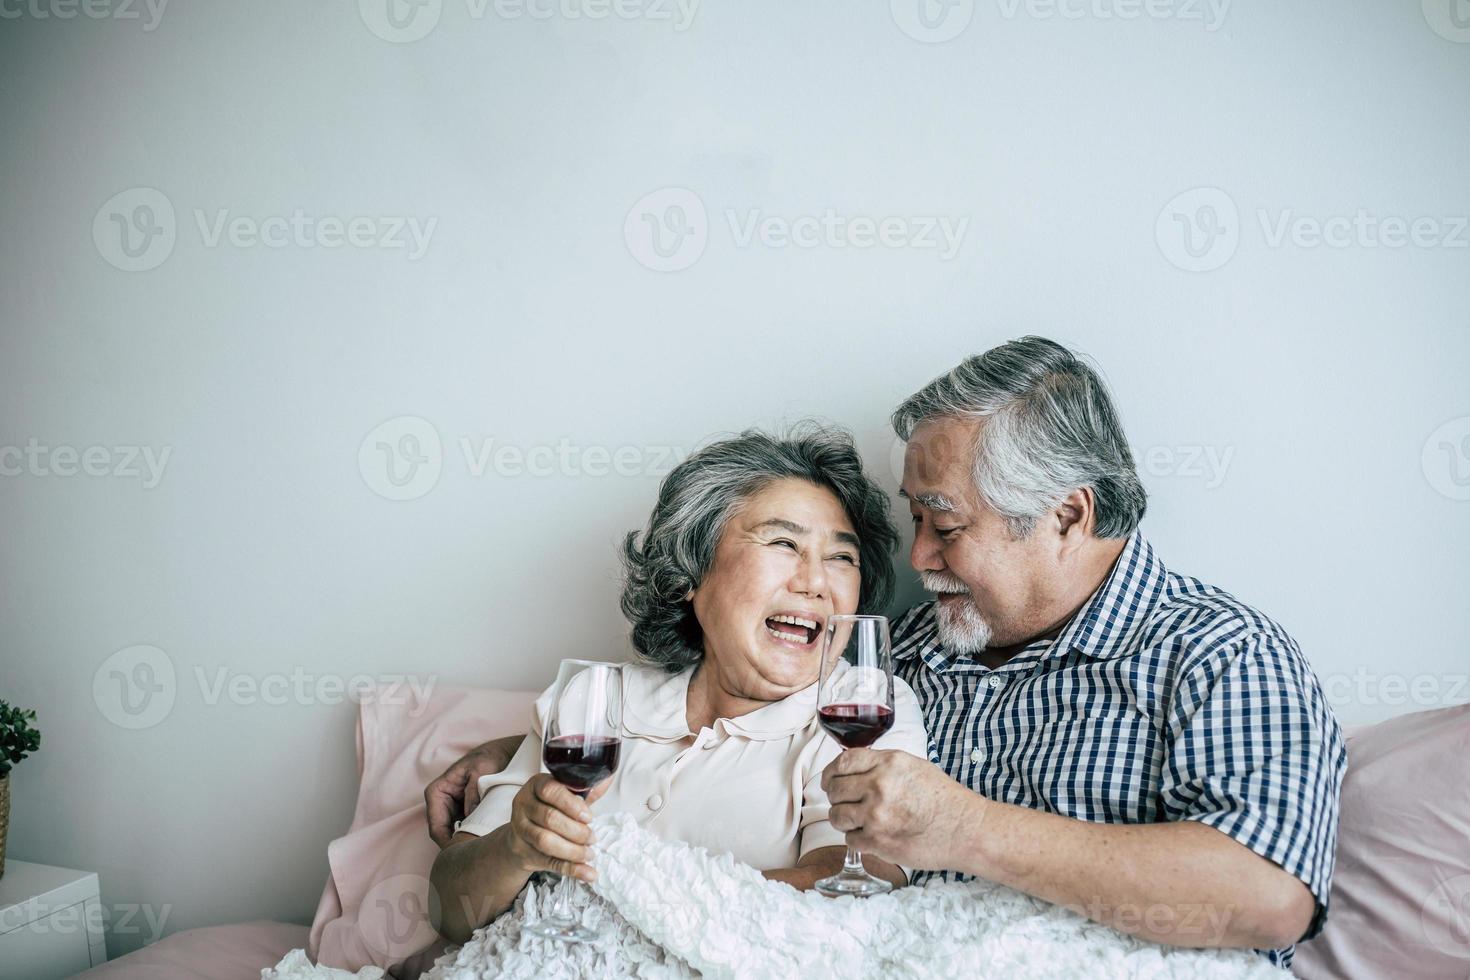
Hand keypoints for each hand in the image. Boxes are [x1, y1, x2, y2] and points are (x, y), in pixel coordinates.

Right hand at [425, 735, 522, 846]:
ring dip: (465, 841)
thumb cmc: (488, 759)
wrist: (501, 753)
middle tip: (475, 855)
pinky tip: (485, 840)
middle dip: (457, 845)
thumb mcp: (481, 772)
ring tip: (482, 849)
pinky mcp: (463, 812)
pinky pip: (464, 829)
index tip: (462, 853)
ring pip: (453, 834)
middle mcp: (440, 802)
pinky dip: (472, 835)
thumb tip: (470, 817)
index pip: (436, 826)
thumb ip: (473, 793)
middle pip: (443, 833)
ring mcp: (451, 808)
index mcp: (437, 791)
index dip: (447, 843)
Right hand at [505, 774, 610, 882]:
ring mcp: (519, 829)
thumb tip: (606, 780)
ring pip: (545, 841)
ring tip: (589, 853)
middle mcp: (523, 805)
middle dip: (576, 831)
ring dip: (573, 851)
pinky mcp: (522, 852)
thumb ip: (586, 790)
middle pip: (549, 818)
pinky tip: (588, 872)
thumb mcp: (565, 796)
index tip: (589, 817)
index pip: (550, 791)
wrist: (521, 834)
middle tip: (593, 838)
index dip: (571, 804)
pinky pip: (548, 862)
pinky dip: (571, 869)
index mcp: (536, 785)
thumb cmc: (549, 808)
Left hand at [821, 748, 984, 872]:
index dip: (831, 773)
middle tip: (844, 803)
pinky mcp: (878, 842)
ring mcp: (876, 815)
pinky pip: (850, 840)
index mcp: (887, 763)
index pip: (842, 763)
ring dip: (843, 819)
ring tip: (858, 821)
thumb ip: (882, 765)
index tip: (829, 781)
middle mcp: (878, 786)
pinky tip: (871, 836)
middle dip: (836, 797)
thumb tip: (854, 769)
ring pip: (837, 816)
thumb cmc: (943, 798)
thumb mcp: (913, 766)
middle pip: (835, 790)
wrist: (964, 829)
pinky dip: (857, 839)